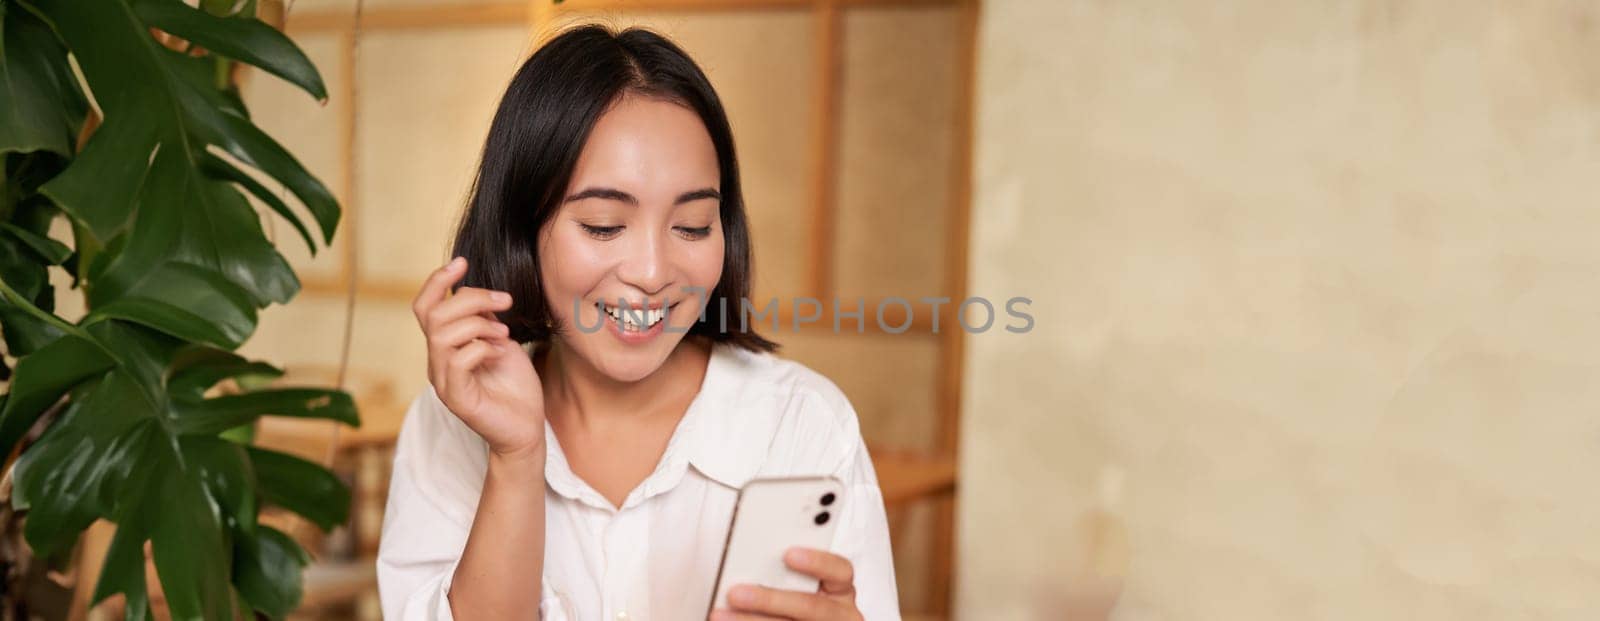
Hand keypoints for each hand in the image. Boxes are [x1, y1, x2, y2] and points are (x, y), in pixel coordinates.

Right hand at [412, 257, 544, 457]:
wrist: (527, 429)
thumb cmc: (515, 387)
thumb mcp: (502, 342)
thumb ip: (486, 320)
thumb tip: (481, 295)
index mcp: (445, 347)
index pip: (424, 307)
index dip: (437, 281)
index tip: (462, 262)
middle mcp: (438, 363)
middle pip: (434, 315)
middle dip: (471, 299)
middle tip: (504, 302)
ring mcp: (444, 382)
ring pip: (442, 335)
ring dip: (478, 324)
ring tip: (504, 333)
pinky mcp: (457, 399)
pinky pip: (458, 361)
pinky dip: (482, 348)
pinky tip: (501, 352)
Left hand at [711, 548, 862, 619]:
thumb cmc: (799, 607)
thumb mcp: (806, 586)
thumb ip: (788, 572)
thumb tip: (753, 559)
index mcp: (840, 591)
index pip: (840, 571)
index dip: (817, 561)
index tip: (788, 554)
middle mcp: (839, 616)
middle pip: (811, 606)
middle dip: (770, 599)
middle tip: (736, 592)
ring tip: (720, 615)